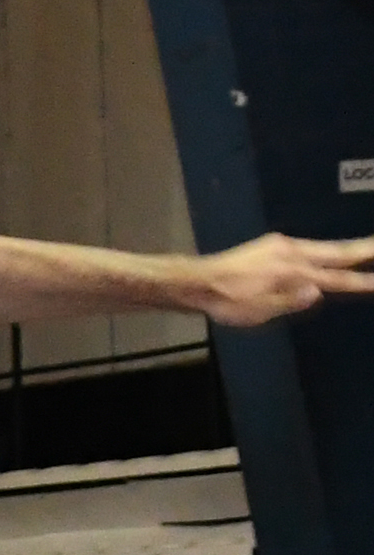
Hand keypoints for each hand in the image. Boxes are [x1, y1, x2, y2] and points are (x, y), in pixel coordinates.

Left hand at [193, 231, 373, 326]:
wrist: (198, 280)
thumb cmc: (227, 301)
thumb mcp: (258, 309)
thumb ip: (290, 300)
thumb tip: (319, 291)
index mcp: (292, 272)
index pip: (336, 279)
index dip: (363, 282)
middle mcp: (292, 253)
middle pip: (338, 252)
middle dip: (366, 249)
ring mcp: (282, 246)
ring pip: (326, 247)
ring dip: (350, 247)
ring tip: (370, 246)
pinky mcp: (273, 245)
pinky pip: (311, 246)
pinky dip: (330, 249)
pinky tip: (334, 252)